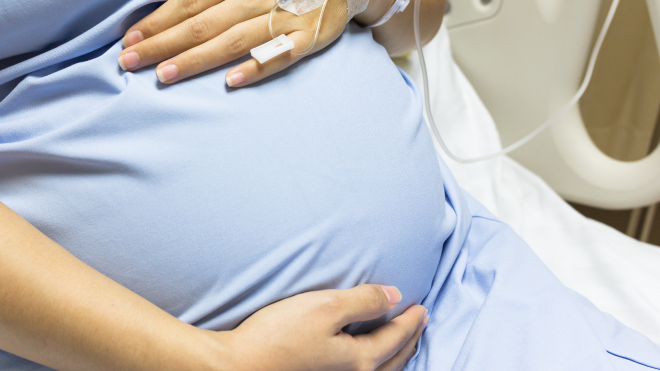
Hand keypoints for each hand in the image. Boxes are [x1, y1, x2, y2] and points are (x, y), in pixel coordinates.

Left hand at [118, 0, 392, 86]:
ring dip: (196, 60)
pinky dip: (257, 67)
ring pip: (232, 42)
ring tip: (163, 76)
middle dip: (162, 45)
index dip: (157, 21)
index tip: (130, 39)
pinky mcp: (307, 36)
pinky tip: (231, 82)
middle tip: (130, 63)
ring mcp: (284, 15)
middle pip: (203, 24)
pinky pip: (279, 55)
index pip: (189, 0)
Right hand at [215, 285, 427, 370]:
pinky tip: (364, 358)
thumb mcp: (325, 307)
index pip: (394, 337)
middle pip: (393, 359)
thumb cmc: (278, 335)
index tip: (422, 307)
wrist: (237, 366)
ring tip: (401, 342)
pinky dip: (376, 365)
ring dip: (395, 356)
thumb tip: (394, 296)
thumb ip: (363, 301)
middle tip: (420, 324)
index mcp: (359, 359)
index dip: (410, 320)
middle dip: (409, 340)